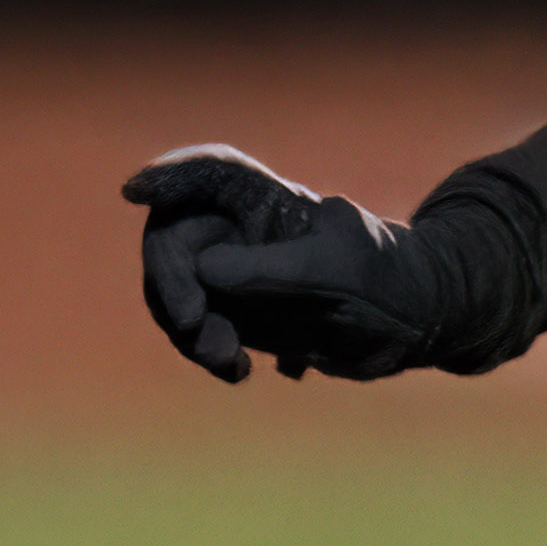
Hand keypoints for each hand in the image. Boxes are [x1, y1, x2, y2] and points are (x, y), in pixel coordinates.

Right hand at [122, 147, 432, 383]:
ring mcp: (235, 272)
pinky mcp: (237, 312)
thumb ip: (269, 269)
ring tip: (228, 360)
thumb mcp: (335, 271)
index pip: (209, 174)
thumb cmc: (387, 281)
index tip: (133, 192)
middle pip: (175, 238)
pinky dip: (206, 350)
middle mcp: (242, 230)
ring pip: (178, 290)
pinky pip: (197, 328)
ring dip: (188, 329)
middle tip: (195, 325)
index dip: (168, 178)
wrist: (412, 325)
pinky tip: (239, 371)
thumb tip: (205, 269)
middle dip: (173, 283)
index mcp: (269, 201)